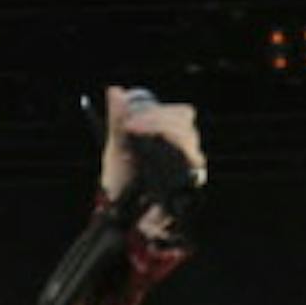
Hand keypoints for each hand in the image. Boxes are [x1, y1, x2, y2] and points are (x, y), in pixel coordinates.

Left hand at [99, 85, 205, 240]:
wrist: (119, 214)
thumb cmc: (121, 180)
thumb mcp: (115, 147)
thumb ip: (117, 119)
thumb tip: (115, 90)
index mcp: (171, 135)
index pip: (179, 114)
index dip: (156, 113)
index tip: (130, 121)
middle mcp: (186, 149)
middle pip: (186, 123)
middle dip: (158, 120)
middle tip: (131, 127)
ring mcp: (190, 167)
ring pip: (190, 141)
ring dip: (161, 133)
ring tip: (135, 137)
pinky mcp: (190, 184)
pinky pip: (189, 166)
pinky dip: (169, 158)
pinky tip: (149, 159)